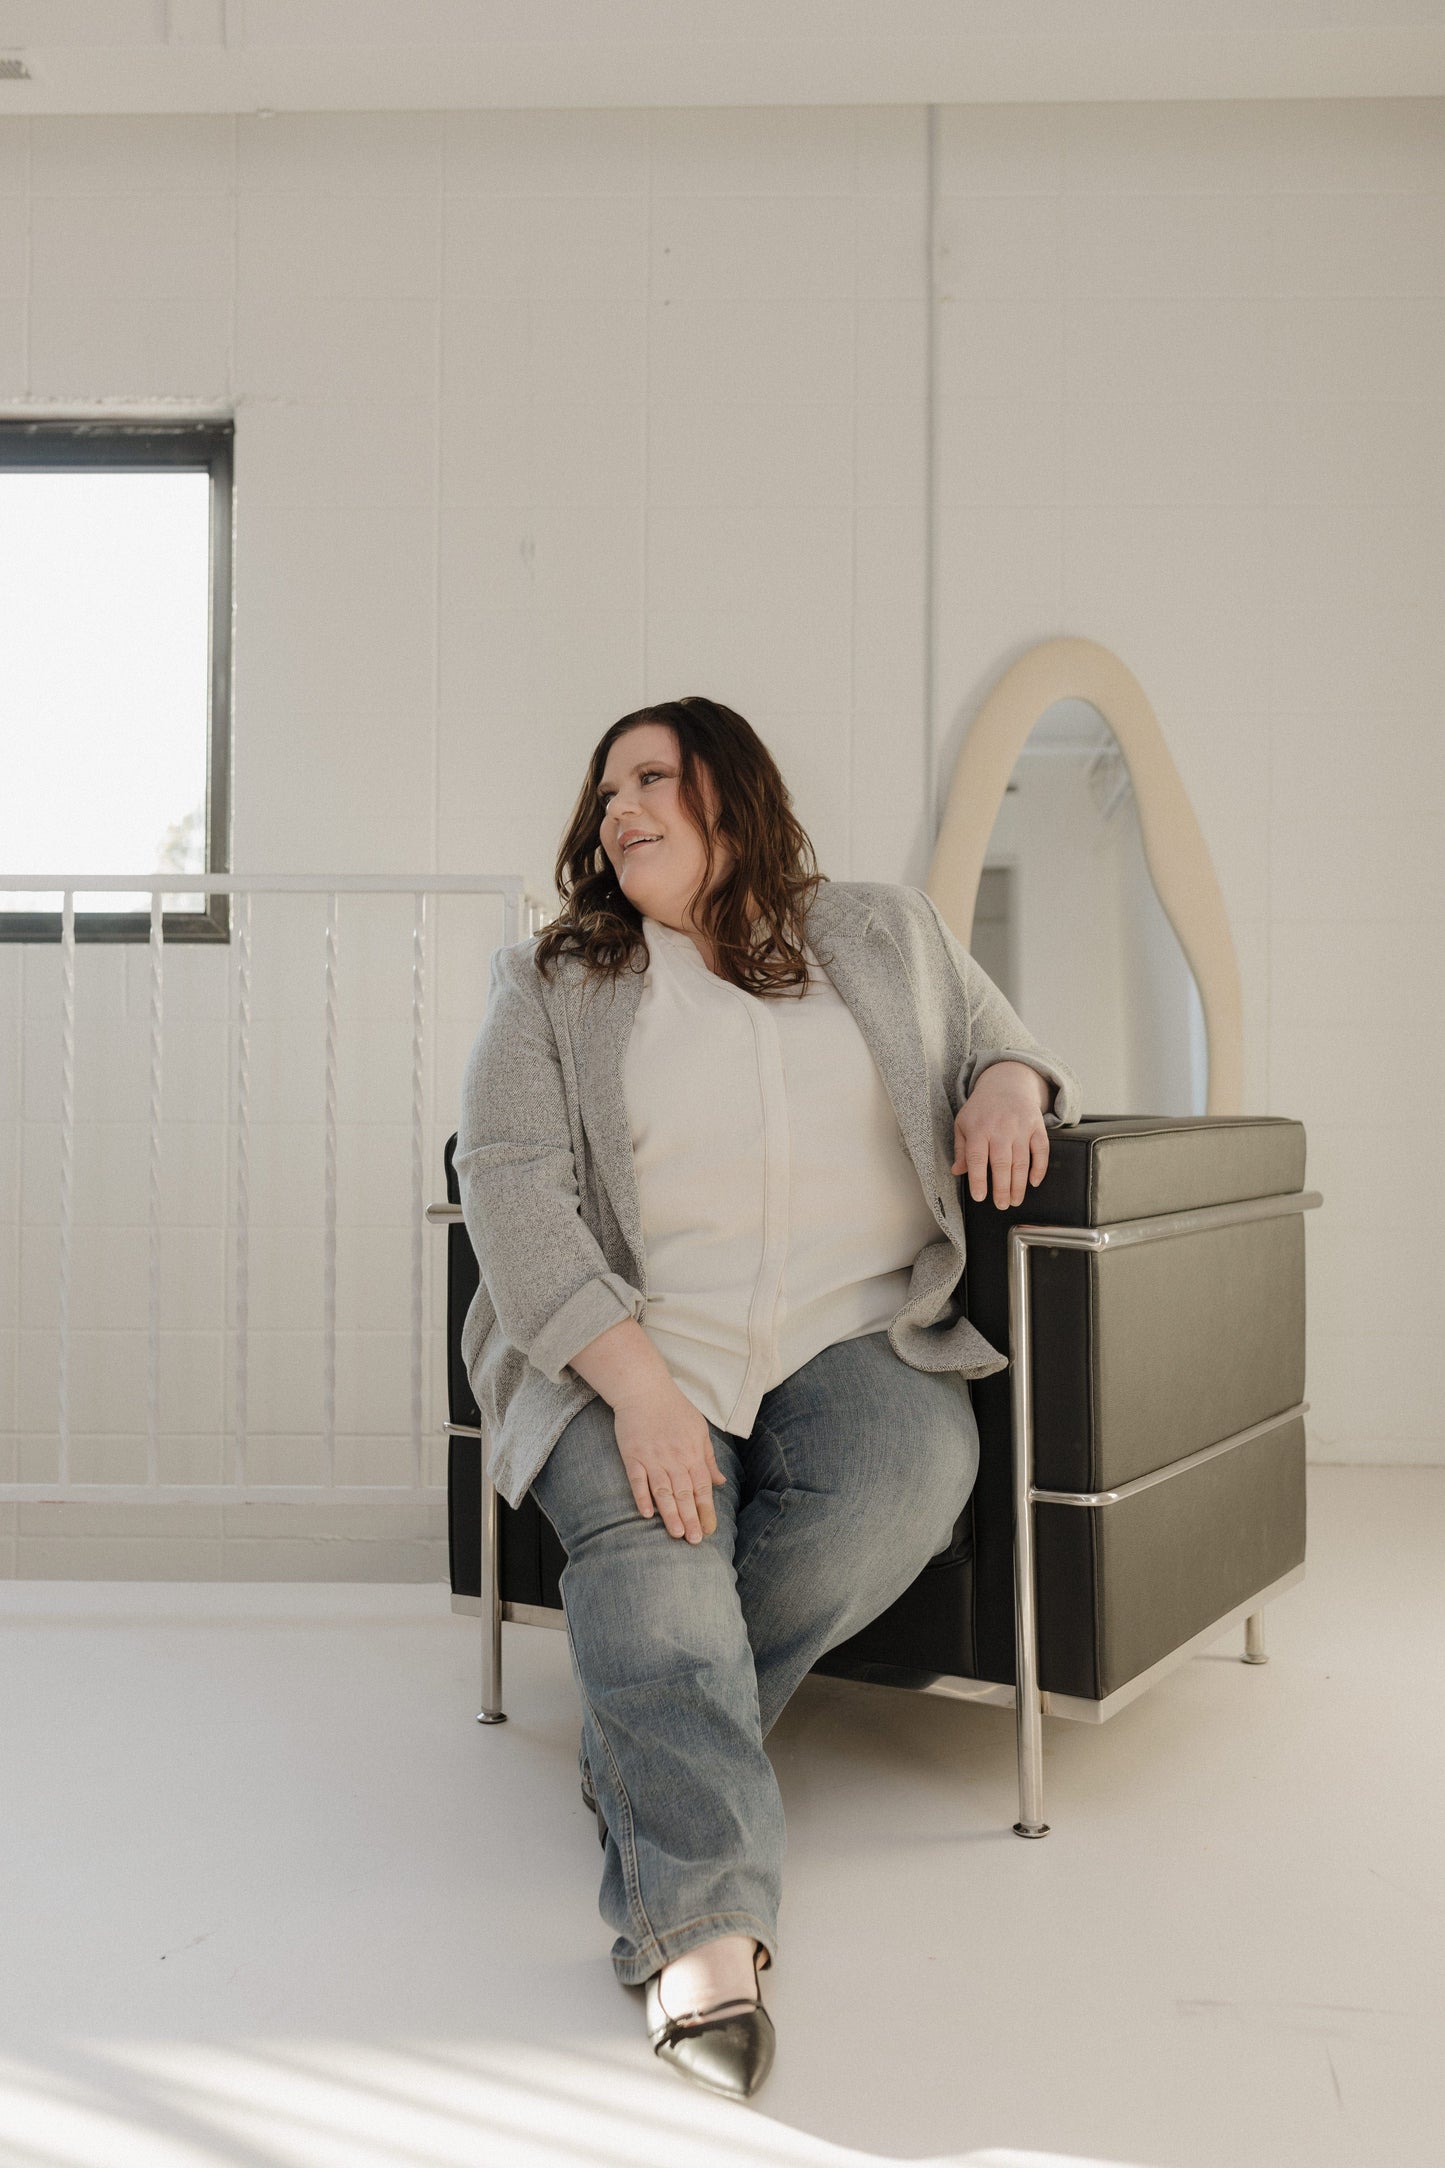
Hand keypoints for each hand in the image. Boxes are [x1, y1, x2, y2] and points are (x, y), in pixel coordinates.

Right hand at [611, 1374, 725, 1543]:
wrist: (644, 1389)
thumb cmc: (674, 1408)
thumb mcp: (699, 1430)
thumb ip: (708, 1458)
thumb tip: (720, 1481)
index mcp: (693, 1453)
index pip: (702, 1487)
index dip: (706, 1510)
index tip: (710, 1529)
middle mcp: (675, 1458)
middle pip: (685, 1493)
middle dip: (691, 1518)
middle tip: (695, 1541)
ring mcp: (653, 1458)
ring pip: (663, 1491)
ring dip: (670, 1514)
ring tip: (677, 1534)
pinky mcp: (633, 1456)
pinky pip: (638, 1481)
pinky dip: (642, 1497)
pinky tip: (647, 1514)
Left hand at [951, 1061, 1049, 1210]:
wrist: (1006, 1084)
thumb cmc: (982, 1109)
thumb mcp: (963, 1124)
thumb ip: (961, 1149)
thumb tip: (957, 1171)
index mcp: (978, 1128)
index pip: (977, 1157)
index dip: (978, 1179)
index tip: (980, 1197)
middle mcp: (1000, 1128)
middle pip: (1001, 1163)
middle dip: (1002, 1188)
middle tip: (1002, 1205)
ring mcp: (1021, 1127)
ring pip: (1022, 1160)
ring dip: (1019, 1184)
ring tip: (1015, 1200)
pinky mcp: (1037, 1126)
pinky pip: (1041, 1150)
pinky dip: (1040, 1167)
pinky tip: (1034, 1182)